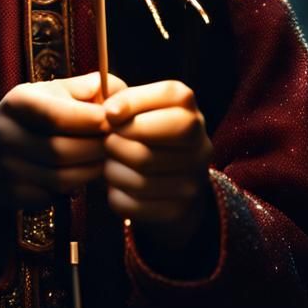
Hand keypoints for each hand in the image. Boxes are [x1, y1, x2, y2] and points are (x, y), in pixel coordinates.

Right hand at [0, 71, 127, 211]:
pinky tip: (83, 173)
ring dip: (90, 171)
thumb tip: (114, 87)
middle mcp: (7, 135)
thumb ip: (80, 88)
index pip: (59, 115)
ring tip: (104, 159)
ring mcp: (7, 168)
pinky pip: (53, 196)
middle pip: (62, 150)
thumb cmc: (27, 116)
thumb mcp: (46, 92)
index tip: (113, 120)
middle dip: (96, 148)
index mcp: (17, 102)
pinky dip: (74, 187)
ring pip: (61, 178)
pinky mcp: (12, 195)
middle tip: (117, 144)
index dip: (92, 119)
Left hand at [102, 80, 215, 244]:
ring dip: (113, 171)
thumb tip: (109, 113)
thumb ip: (123, 100)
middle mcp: (200, 144)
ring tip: (110, 162)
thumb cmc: (143, 130)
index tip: (109, 113)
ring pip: (139, 180)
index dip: (131, 103)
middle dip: (116, 144)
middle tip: (107, 142)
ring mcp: (193, 181)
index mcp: (191, 111)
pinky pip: (134, 205)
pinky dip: (116, 194)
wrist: (169, 177)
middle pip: (147, 147)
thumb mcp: (139, 106)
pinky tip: (117, 185)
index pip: (167, 97)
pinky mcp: (179, 209)